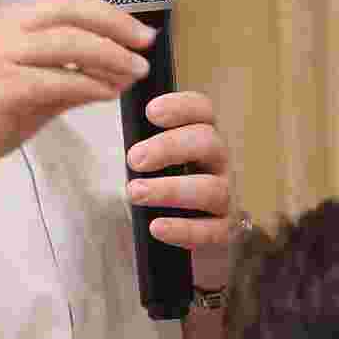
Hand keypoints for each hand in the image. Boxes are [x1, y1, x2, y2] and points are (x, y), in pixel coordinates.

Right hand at [0, 0, 154, 184]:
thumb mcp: (29, 85)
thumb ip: (67, 73)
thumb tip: (114, 72)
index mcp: (8, 22)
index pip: (68, 4)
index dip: (108, 14)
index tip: (137, 30)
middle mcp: (4, 30)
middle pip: (72, 13)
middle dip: (116, 26)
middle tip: (145, 43)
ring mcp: (2, 56)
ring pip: (71, 43)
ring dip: (110, 56)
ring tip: (134, 72)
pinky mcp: (5, 87)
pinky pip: (60, 80)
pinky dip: (90, 85)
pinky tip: (108, 93)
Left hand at [125, 91, 237, 289]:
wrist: (189, 232)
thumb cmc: (164, 184)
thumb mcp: (154, 157)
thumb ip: (141, 141)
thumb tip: (113, 121)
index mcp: (201, 136)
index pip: (202, 111)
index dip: (180, 107)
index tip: (150, 113)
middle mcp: (217, 162)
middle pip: (207, 142)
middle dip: (169, 147)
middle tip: (134, 159)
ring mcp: (225, 195)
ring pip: (211, 188)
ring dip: (171, 189)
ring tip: (136, 193)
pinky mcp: (224, 229)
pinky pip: (211, 230)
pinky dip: (183, 229)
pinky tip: (156, 227)